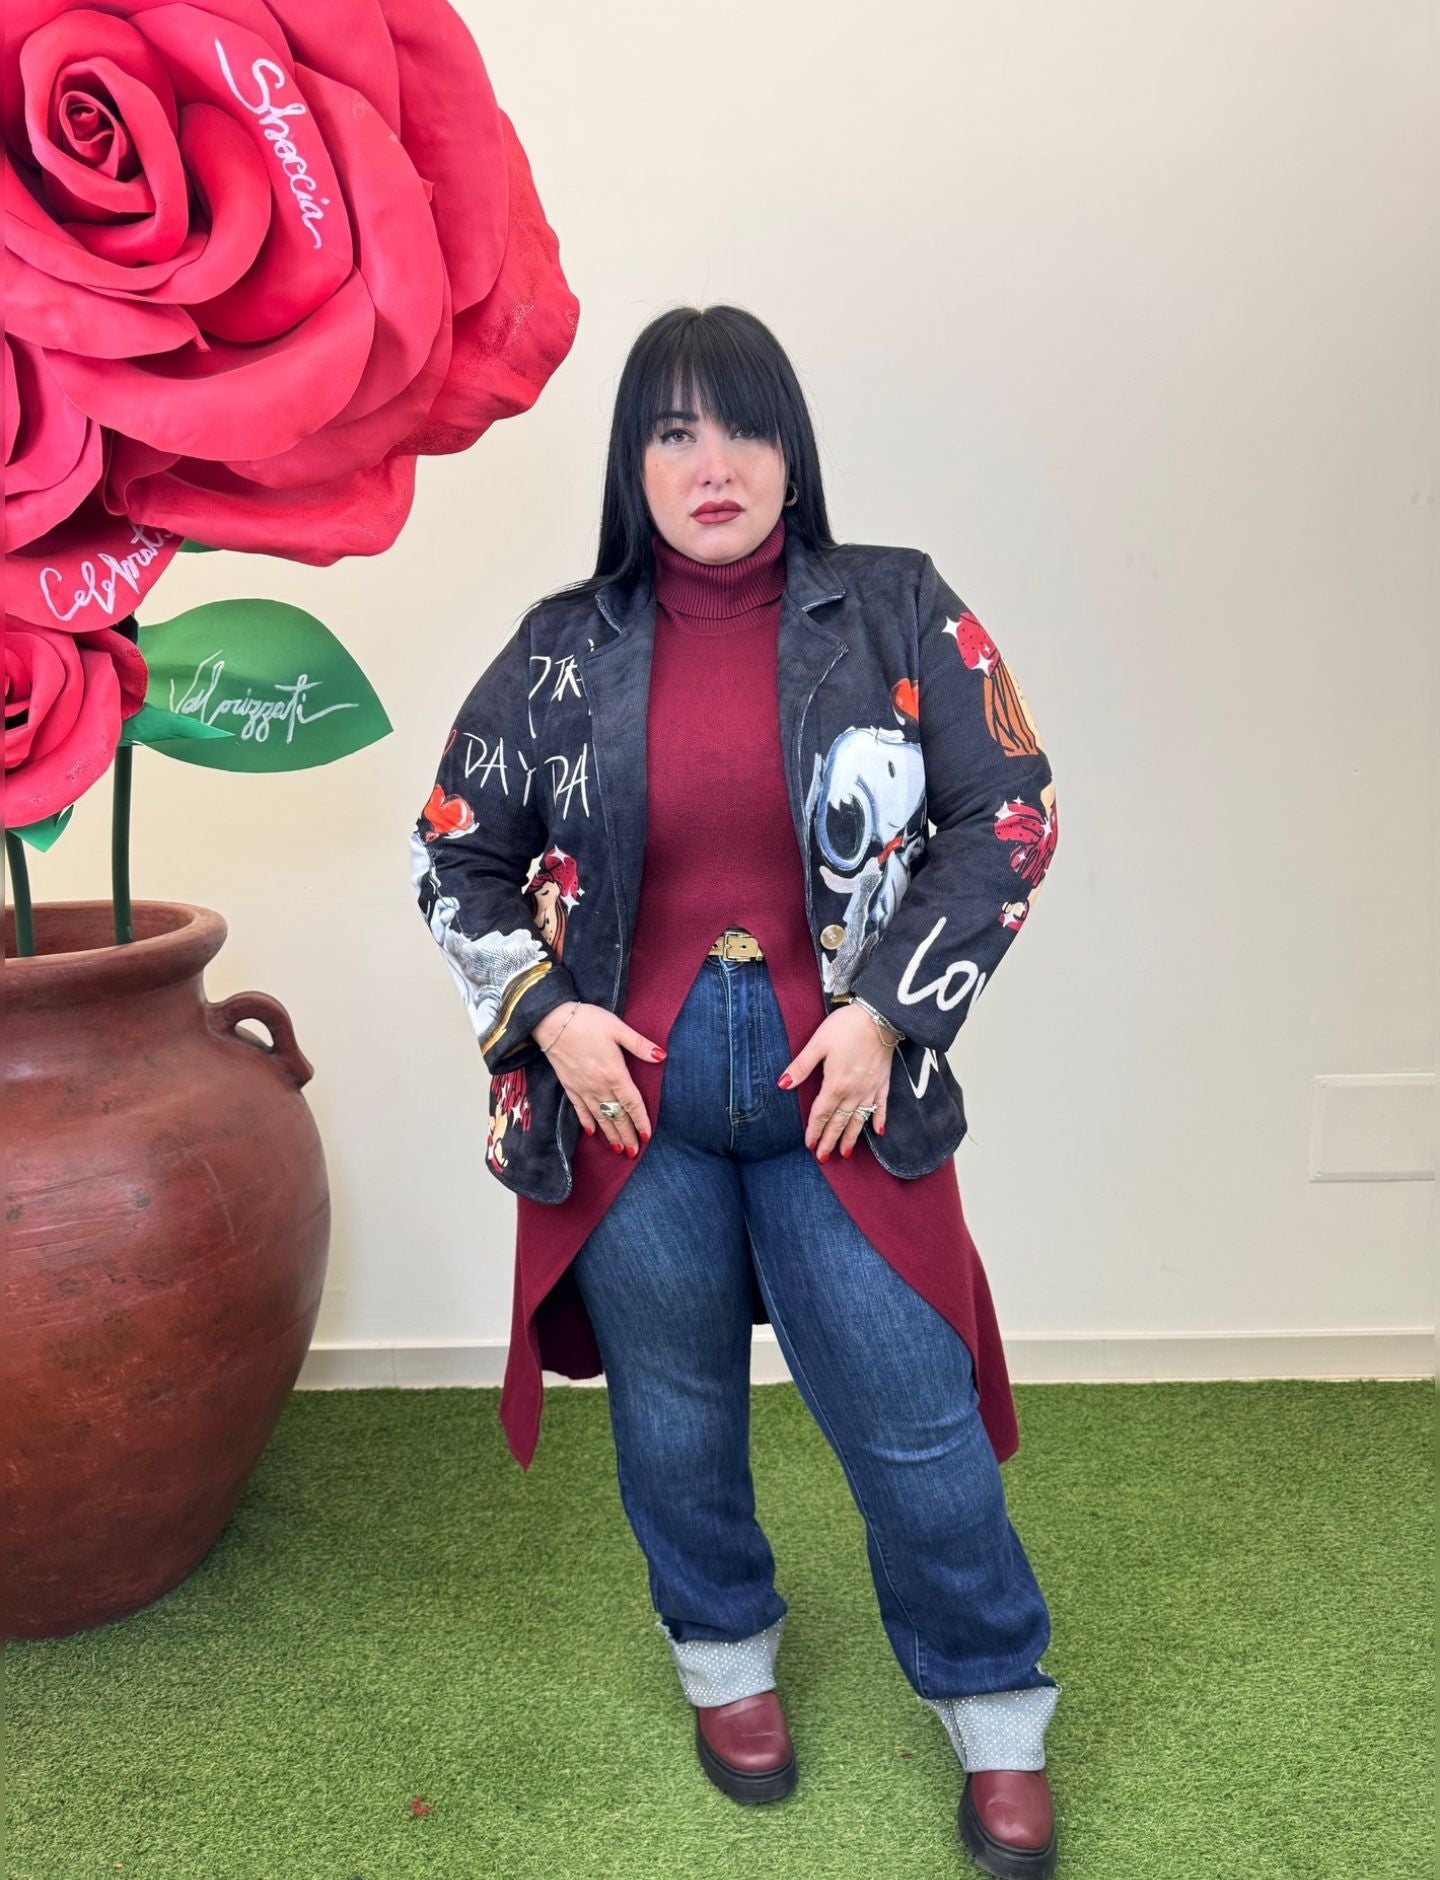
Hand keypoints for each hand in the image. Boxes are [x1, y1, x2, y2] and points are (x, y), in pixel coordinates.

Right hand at [531, 1001, 662, 1156]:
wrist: (551, 1020)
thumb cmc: (587, 1021)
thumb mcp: (617, 1028)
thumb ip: (640, 1045)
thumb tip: (662, 1056)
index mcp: (614, 1074)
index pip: (632, 1104)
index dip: (640, 1121)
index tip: (646, 1137)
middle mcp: (599, 1086)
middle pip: (617, 1116)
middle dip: (626, 1135)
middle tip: (633, 1153)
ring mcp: (582, 1088)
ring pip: (600, 1117)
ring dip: (610, 1134)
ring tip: (618, 1150)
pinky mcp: (569, 1086)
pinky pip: (580, 1109)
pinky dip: (587, 1122)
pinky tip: (592, 1132)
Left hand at [776, 1003, 894, 1161]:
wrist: (880, 1016)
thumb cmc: (846, 1026)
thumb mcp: (818, 1044)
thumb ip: (801, 1066)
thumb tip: (782, 1084)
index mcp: (835, 1084)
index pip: (821, 1114)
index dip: (814, 1130)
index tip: (809, 1145)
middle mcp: (853, 1092)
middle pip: (839, 1122)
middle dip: (830, 1140)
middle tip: (824, 1158)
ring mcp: (870, 1088)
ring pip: (859, 1119)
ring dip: (852, 1137)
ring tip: (846, 1153)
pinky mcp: (883, 1082)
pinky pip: (881, 1106)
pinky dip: (879, 1120)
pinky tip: (878, 1133)